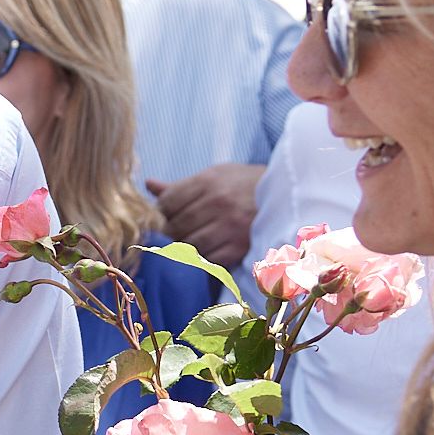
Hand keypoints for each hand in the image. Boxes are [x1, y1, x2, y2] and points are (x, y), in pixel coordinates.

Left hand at [148, 161, 266, 266]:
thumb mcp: (214, 176)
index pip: (168, 202)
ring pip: (189, 244)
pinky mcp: (240, 247)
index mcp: (209, 182)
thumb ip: (181, 186)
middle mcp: (218, 203)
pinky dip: (204, 256)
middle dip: (170, 231)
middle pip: (175, 226)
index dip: (161, 212)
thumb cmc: (242, 184)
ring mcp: (230, 227)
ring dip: (186, 245)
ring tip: (193, 238)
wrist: (284, 195)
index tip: (164, 215)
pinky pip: (209, 258)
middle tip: (177, 231)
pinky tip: (209, 248)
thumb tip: (149, 184)